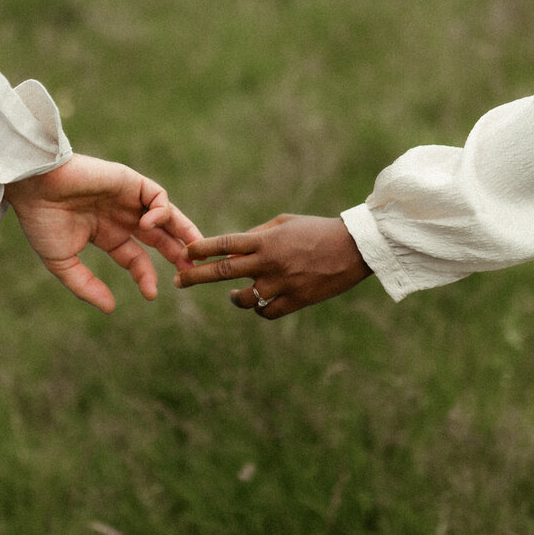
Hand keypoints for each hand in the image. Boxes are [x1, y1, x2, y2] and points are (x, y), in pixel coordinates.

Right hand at [3, 154, 200, 312]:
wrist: (32, 187)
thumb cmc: (41, 221)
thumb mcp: (62, 262)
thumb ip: (86, 286)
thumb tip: (110, 309)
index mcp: (105, 233)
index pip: (135, 258)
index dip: (146, 276)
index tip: (151, 294)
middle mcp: (119, 215)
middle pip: (158, 236)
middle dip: (176, 253)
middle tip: (192, 272)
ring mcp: (126, 198)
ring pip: (166, 215)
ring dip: (183, 231)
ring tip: (194, 250)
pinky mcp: (129, 181)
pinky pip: (157, 196)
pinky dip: (161, 211)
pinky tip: (148, 225)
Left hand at [173, 214, 371, 318]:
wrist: (355, 248)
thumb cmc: (318, 230)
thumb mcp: (285, 223)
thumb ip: (258, 234)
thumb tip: (234, 246)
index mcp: (266, 240)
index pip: (225, 243)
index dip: (202, 249)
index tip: (185, 252)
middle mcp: (269, 262)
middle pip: (223, 271)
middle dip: (196, 276)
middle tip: (178, 281)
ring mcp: (282, 284)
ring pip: (244, 298)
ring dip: (233, 298)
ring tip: (231, 295)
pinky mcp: (297, 300)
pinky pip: (267, 312)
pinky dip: (260, 310)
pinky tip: (259, 303)